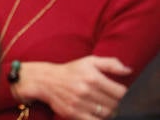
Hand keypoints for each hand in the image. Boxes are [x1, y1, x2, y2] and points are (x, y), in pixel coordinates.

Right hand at [16, 57, 130, 119]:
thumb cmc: (71, 70)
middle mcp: (86, 90)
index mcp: (92, 77)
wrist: (46, 80)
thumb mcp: (89, 61)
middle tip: (110, 99)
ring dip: (109, 111)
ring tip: (104, 105)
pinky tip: (97, 112)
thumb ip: (111, 64)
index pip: (121, 92)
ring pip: (107, 114)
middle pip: (115, 105)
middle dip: (116, 103)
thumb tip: (129, 70)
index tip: (118, 92)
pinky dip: (100, 118)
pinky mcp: (73, 114)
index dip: (124, 93)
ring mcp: (79, 103)